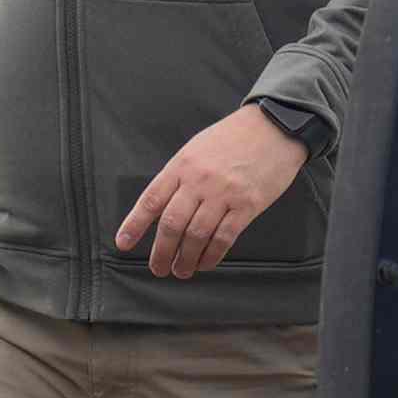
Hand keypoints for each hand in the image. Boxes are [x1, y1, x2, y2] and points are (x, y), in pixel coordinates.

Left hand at [113, 104, 307, 281]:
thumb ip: (180, 175)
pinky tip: (206, 263)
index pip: (151, 200)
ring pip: (196, 235)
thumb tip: (161, 207)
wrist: (274, 126)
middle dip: (161, 252)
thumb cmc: (234, 137)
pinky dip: (211, 255)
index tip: (124, 243)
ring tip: (181, 270)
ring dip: (185, 259)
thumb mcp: (197, 148)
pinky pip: (224, 237)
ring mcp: (224, 193)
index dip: (134, 225)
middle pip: (171, 224)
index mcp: (182, 165)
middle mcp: (199, 180)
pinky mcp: (247, 204)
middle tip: (158, 268)